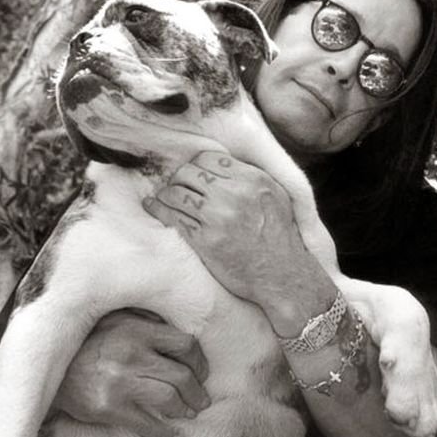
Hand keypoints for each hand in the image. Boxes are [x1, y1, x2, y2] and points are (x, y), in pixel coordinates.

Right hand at [54, 309, 209, 436]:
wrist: (48, 368)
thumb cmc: (88, 342)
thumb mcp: (116, 319)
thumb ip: (146, 321)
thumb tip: (179, 332)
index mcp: (136, 329)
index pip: (184, 344)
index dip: (199, 361)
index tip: (201, 371)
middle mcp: (131, 353)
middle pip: (182, 375)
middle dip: (197, 391)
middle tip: (202, 399)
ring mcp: (120, 382)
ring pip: (169, 399)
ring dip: (186, 409)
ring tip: (190, 413)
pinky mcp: (109, 407)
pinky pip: (148, 425)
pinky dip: (168, 434)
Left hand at [143, 151, 335, 333]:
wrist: (283, 277)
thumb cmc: (281, 237)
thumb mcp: (276, 196)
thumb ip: (250, 178)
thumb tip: (220, 164)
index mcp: (253, 180)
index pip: (209, 159)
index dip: (197, 166)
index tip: (195, 176)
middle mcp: (234, 195)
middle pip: (188, 172)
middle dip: (179, 179)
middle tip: (177, 187)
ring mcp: (218, 218)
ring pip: (175, 193)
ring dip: (166, 194)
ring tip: (164, 198)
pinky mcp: (204, 241)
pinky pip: (172, 217)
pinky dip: (158, 209)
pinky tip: (153, 206)